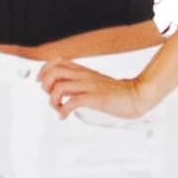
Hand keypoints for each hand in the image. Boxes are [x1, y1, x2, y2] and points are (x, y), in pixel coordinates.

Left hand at [40, 61, 155, 120]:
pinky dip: (63, 110)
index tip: (42, 82)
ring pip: (60, 86)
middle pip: (54, 72)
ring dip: (53, 100)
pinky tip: (64, 115)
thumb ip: (80, 83)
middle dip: (45, 85)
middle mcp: (84, 76)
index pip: (56, 62)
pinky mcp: (94, 98)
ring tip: (58, 107)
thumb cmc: (117, 93)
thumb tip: (64, 90)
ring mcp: (89, 86)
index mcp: (83, 71)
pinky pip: (72, 101)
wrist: (136, 95)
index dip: (44, 71)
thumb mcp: (94, 82)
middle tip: (50, 96)